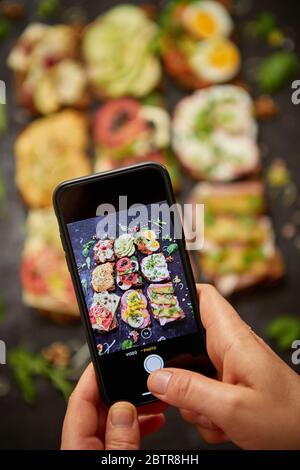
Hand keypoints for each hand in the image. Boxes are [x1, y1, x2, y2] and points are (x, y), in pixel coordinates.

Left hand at [61, 363, 165, 449]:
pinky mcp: (105, 459)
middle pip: (98, 407)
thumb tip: (124, 409)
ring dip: (134, 407)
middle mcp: (82, 447)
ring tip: (156, 399)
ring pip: (111, 420)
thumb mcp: (118, 465)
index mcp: (77, 447)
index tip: (108, 356)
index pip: (80, 400)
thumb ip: (121, 441)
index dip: (93, 374)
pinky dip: (136, 426)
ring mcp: (94, 452)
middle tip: (143, 376)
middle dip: (123, 389)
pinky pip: (118, 436)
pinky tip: (154, 420)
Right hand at [147, 284, 299, 448]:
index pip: (203, 297)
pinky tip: (221, 424)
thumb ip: (191, 392)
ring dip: (193, 399)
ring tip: (212, 416)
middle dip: (178, 370)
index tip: (153, 305)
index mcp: (232, 339)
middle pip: (187, 341)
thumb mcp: (233, 408)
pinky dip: (205, 412)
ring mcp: (229, 368)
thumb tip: (157, 378)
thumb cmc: (288, 419)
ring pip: (191, 373)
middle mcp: (229, 348)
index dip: (178, 293)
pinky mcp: (230, 386)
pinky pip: (202, 392)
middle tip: (182, 392)